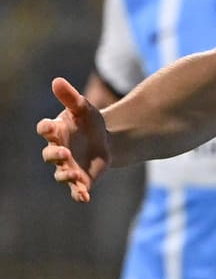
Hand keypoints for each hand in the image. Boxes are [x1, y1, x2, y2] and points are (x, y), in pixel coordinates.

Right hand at [37, 77, 110, 203]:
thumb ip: (71, 97)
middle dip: (55, 155)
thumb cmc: (90, 123)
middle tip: (64, 152)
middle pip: (50, 155)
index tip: (48, 127)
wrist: (107, 142)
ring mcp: (68, 166)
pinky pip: (76, 190)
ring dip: (66, 175)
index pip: (45, 130)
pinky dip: (79, 194)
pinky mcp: (81, 180)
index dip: (45, 129)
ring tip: (74, 175)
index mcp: (56, 132)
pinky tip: (84, 197)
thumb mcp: (84, 108)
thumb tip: (57, 80)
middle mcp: (58, 151)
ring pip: (61, 174)